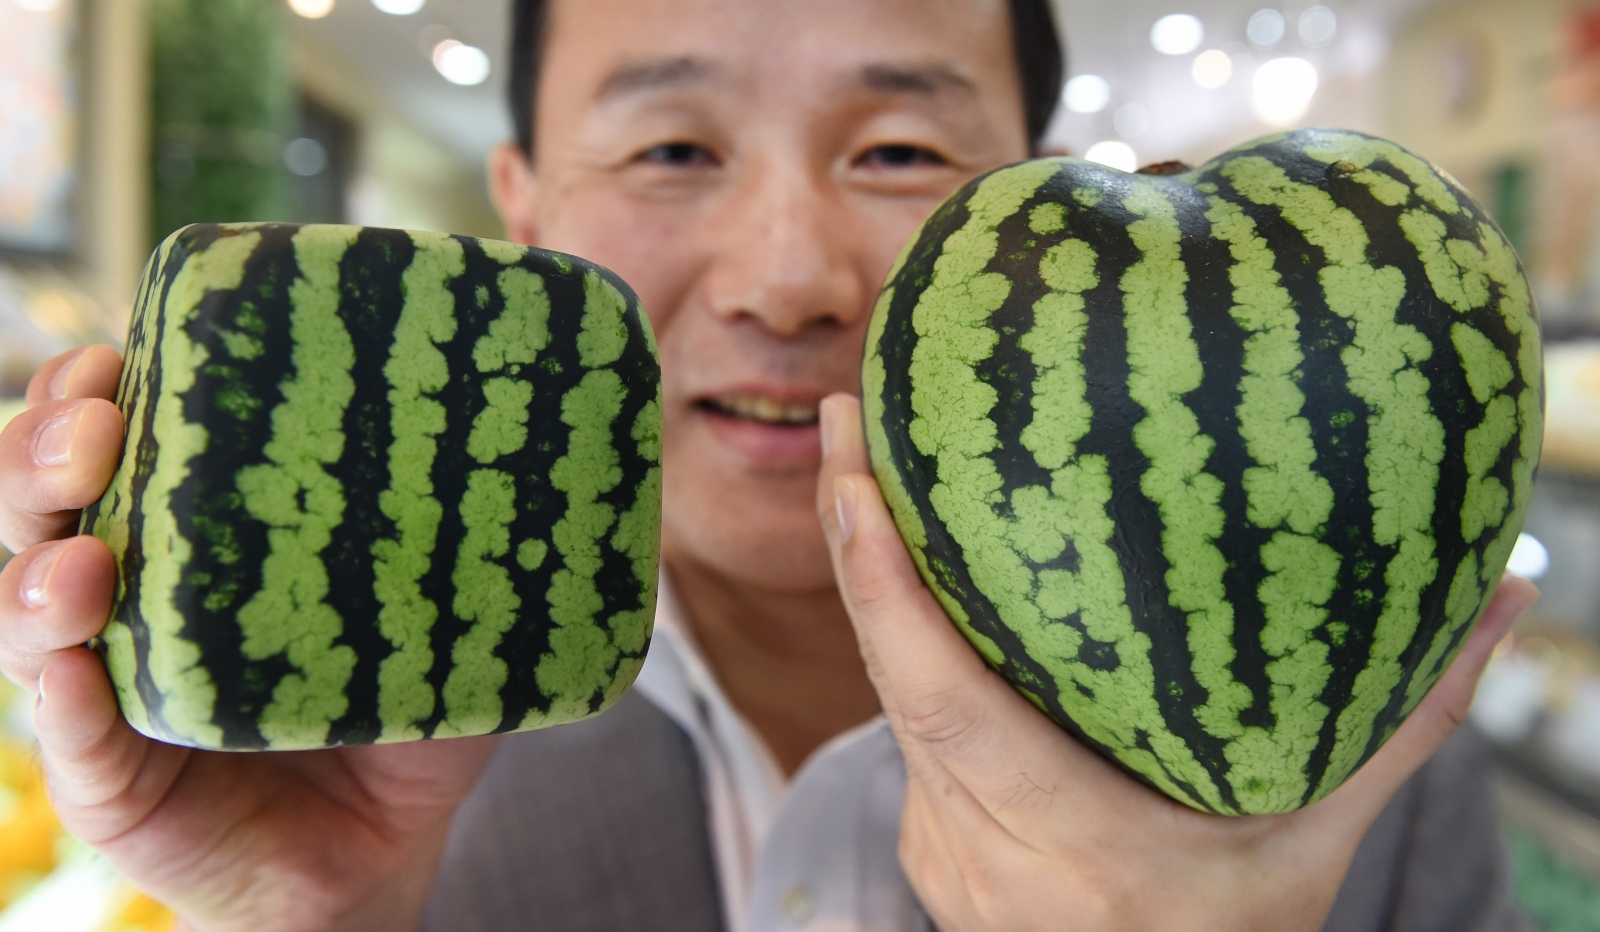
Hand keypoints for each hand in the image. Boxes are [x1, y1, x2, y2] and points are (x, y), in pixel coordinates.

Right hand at [0, 347, 497, 931]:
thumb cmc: (402, 709)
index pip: (114, 444)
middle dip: (44, 453)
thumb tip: (572, 433)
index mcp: (194, 536)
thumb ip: (484, 536)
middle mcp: (129, 597)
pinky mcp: (112, 779)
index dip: (92, 391)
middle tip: (100, 426)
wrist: (384, 850)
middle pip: (43, 506)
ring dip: (38, 576)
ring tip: (84, 559)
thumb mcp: (448, 611)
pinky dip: (65, 704)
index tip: (127, 348)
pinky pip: (72, 740)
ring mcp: (107, 686)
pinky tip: (77, 672)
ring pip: (26, 616)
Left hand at [816, 394, 1537, 931]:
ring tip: (860, 450)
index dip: (886, 590)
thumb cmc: (1235, 931)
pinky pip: (900, 722)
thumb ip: (1397, 725)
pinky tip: (898, 558)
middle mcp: (984, 843)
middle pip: (889, 676)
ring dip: (864, 575)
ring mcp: (942, 847)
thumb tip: (1494, 595)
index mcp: (1075, 840)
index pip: (944, 700)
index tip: (856, 480)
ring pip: (885, 693)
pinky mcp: (927, 839)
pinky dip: (896, 636)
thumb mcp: (1317, 841)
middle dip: (851, 538)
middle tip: (844, 412)